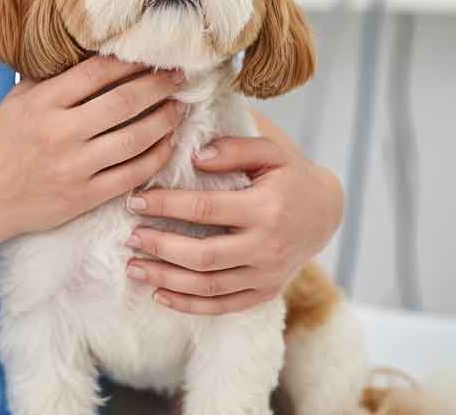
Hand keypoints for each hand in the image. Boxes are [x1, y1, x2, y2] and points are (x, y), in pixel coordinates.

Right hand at [0, 55, 187, 250]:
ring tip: (180, 107)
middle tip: (180, 76)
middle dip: (159, 86)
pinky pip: (132, 174)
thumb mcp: (18, 100)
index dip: (132, 61)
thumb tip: (98, 55)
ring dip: (165, 120)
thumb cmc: (2, 144)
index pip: (97, 73)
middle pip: (124, 102)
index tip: (155, 55)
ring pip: (135, 138)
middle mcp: (60, 133)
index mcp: (43, 103)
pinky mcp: (85, 197)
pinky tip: (168, 142)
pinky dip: (156, 156)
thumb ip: (53, 78)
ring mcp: (74, 167)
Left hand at [123, 134, 342, 314]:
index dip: (166, 205)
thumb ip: (234, 149)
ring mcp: (266, 274)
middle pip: (203, 255)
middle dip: (160, 247)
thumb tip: (196, 158)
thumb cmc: (290, 174)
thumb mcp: (271, 150)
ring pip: (208, 286)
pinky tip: (160, 295)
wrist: (325, 211)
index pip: (205, 209)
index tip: (135, 200)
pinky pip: (223, 306)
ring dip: (166, 279)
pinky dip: (189, 305)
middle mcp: (266, 246)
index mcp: (265, 208)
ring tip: (134, 268)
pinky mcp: (265, 291)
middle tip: (130, 237)